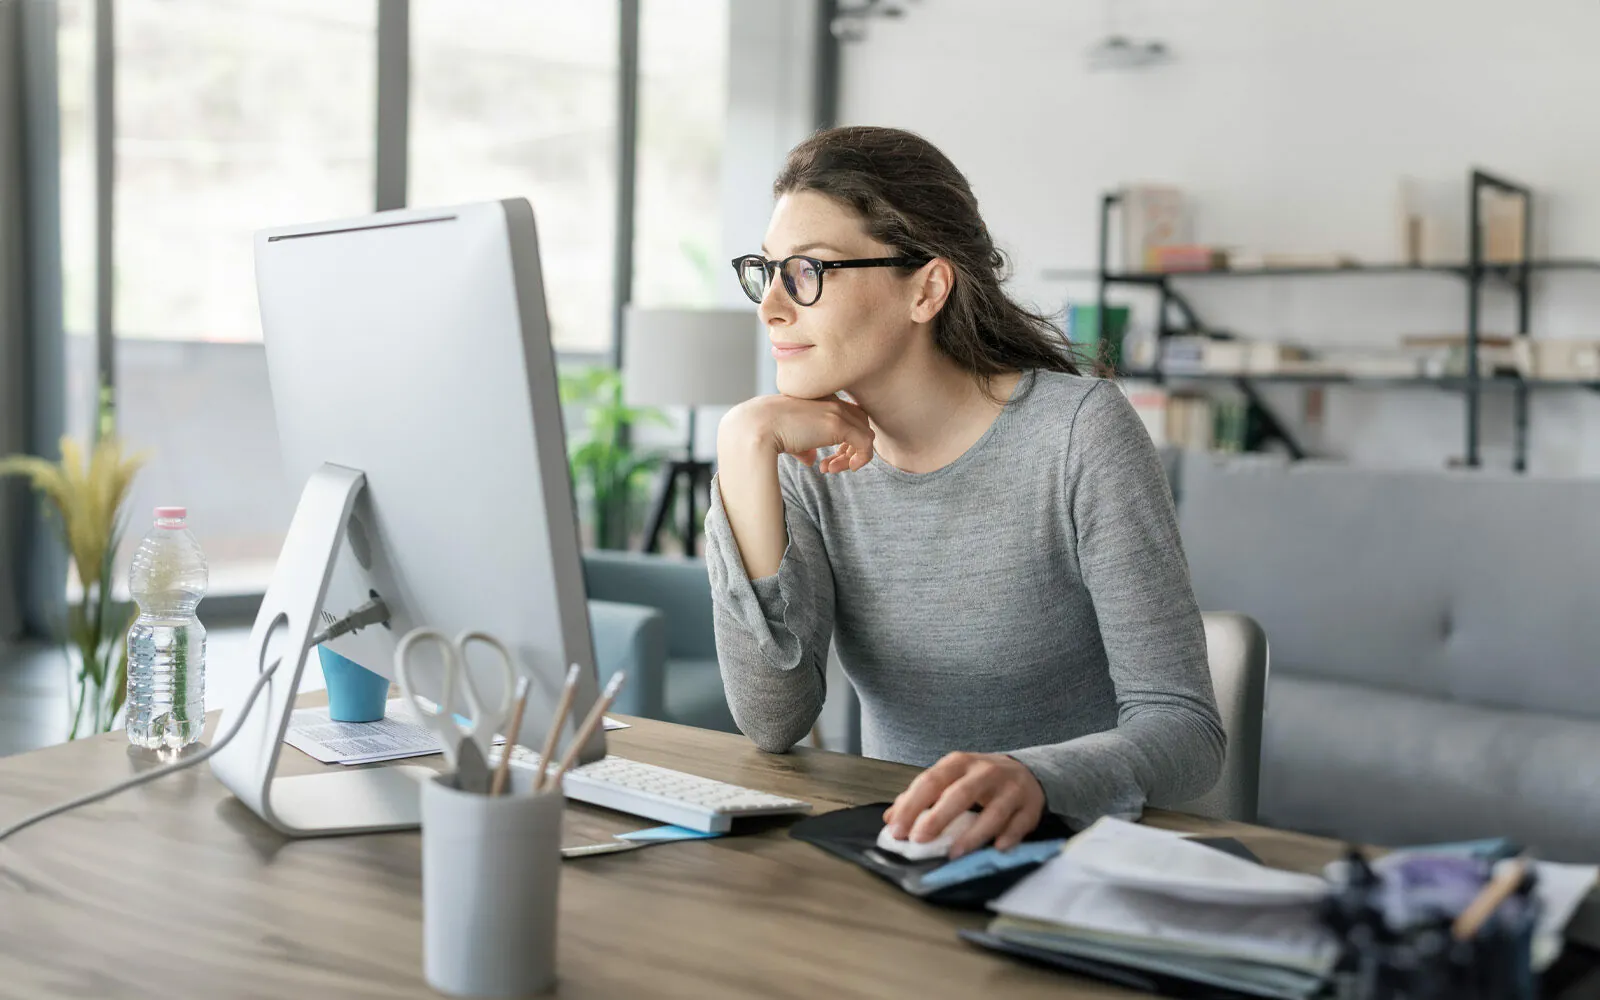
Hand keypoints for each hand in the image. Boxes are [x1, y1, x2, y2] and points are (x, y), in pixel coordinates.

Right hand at [722, 394, 875, 473]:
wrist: (756, 427)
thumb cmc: (764, 431)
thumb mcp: (787, 437)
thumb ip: (803, 445)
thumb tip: (811, 458)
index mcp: (818, 398)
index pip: (845, 414)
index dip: (842, 438)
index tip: (826, 458)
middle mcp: (830, 400)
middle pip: (859, 422)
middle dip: (849, 447)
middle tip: (830, 465)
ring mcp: (836, 411)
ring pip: (865, 433)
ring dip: (852, 456)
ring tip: (831, 469)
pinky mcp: (839, 425)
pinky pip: (866, 444)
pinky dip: (859, 459)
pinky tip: (837, 469)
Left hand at [882, 752, 1045, 858]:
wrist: (1024, 772)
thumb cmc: (978, 780)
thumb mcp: (949, 779)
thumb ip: (921, 796)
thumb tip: (891, 818)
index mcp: (959, 763)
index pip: (931, 781)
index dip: (912, 805)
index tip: (897, 829)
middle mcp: (985, 772)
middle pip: (961, 794)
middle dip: (939, 817)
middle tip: (920, 839)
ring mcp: (1010, 789)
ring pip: (993, 812)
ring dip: (973, 834)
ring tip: (954, 853)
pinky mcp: (1030, 806)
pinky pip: (1019, 824)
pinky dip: (1008, 837)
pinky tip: (996, 848)